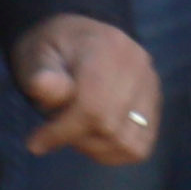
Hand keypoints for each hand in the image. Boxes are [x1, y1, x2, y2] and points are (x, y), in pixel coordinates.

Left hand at [14, 16, 159, 163]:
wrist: (77, 39)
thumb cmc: (51, 50)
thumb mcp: (35, 56)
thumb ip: (40, 74)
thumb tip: (42, 85)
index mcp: (107, 46)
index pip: (91, 105)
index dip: (63, 131)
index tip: (35, 143)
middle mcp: (138, 65)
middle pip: (110, 126)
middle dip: (75, 138)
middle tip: (52, 132)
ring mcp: (151, 85)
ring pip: (127, 142)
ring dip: (94, 147)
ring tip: (74, 129)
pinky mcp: (155, 104)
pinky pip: (139, 145)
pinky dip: (112, 150)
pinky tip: (93, 136)